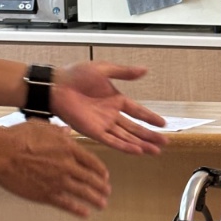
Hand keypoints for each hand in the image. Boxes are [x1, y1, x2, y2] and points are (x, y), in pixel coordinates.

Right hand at [0, 121, 110, 217]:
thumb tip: (67, 130)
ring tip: (102, 204)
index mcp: (69, 148)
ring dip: (95, 200)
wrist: (2, 153)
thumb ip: (58, 130)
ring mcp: (59, 181)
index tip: (105, 176)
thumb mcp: (41, 126)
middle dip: (102, 187)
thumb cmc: (17, 138)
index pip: (92, 162)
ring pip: (84, 193)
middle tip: (107, 192)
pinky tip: (85, 213)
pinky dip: (78, 210)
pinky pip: (67, 204)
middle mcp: (68, 166)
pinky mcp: (47, 194)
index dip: (101, 171)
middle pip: (92, 179)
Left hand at [51, 62, 166, 155]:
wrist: (55, 86)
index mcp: (116, 99)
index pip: (137, 111)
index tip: (163, 124)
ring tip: (156, 151)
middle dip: (150, 136)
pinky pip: (112, 141)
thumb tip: (145, 70)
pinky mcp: (94, 132)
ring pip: (127, 138)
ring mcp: (103, 124)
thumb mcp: (104, 70)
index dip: (150, 118)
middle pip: (135, 128)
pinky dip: (125, 147)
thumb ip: (124, 72)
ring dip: (141, 144)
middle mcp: (111, 114)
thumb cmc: (75, 75)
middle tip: (165, 142)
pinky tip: (138, 151)